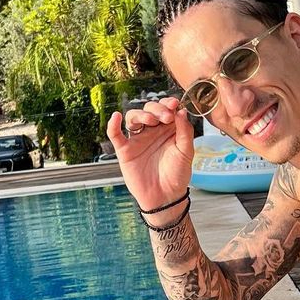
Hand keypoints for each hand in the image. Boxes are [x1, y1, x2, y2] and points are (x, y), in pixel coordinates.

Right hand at [107, 97, 194, 211]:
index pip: (166, 108)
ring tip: (151, 120)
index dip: (168, 103)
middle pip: (149, 110)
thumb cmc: (177, 174)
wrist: (166, 196)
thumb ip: (184, 131)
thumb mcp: (186, 151)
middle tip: (166, 117)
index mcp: (168, 129)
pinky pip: (115, 135)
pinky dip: (113, 125)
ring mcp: (138, 139)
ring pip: (133, 117)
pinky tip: (116, 117)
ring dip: (141, 114)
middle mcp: (152, 131)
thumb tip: (181, 111)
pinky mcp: (125, 150)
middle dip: (158, 109)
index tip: (174, 104)